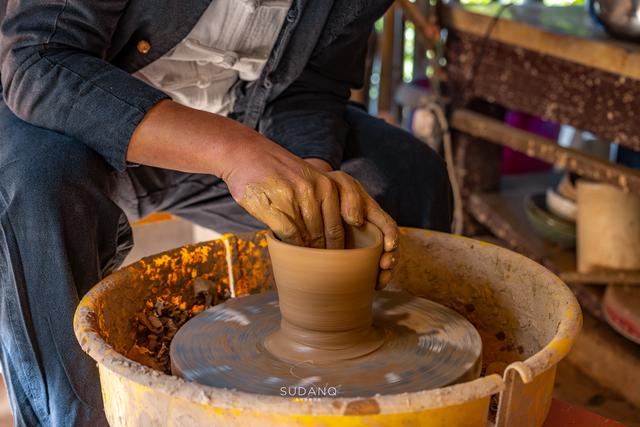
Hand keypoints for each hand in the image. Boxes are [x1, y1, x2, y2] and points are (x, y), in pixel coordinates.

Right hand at [221, 140, 345, 249]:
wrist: (245, 155)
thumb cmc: (279, 171)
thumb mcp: (310, 177)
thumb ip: (325, 200)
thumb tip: (340, 232)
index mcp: (326, 185)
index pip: (337, 227)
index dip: (337, 248)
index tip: (336, 260)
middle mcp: (312, 191)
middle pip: (323, 235)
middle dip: (322, 253)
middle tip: (322, 267)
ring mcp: (292, 198)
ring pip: (306, 237)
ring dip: (306, 251)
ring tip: (306, 261)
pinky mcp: (272, 206)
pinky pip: (288, 235)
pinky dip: (290, 245)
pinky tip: (289, 249)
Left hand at [305, 159, 398, 289]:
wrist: (310, 192)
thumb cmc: (327, 186)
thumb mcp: (340, 183)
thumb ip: (350, 195)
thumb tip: (356, 220)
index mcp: (371, 212)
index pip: (388, 226)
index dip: (392, 237)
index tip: (388, 247)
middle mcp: (371, 228)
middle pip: (389, 247)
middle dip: (391, 260)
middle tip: (384, 268)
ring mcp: (363, 242)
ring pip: (380, 260)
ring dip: (384, 272)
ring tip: (379, 281)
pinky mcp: (353, 252)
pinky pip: (365, 267)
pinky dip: (371, 277)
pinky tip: (371, 285)